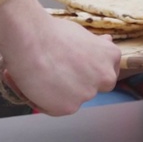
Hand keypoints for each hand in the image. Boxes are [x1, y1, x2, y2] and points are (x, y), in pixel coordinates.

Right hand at [0, 0, 119, 114]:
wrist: (31, 40)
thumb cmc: (52, 33)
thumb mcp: (83, 33)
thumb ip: (96, 45)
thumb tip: (107, 40)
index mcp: (111, 56)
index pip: (107, 72)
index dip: (90, 72)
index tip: (76, 69)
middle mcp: (106, 77)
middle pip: (95, 88)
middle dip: (81, 85)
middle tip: (59, 74)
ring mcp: (88, 94)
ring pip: (73, 99)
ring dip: (60, 93)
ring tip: (42, 74)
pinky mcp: (69, 107)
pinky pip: (55, 108)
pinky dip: (44, 101)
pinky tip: (34, 84)